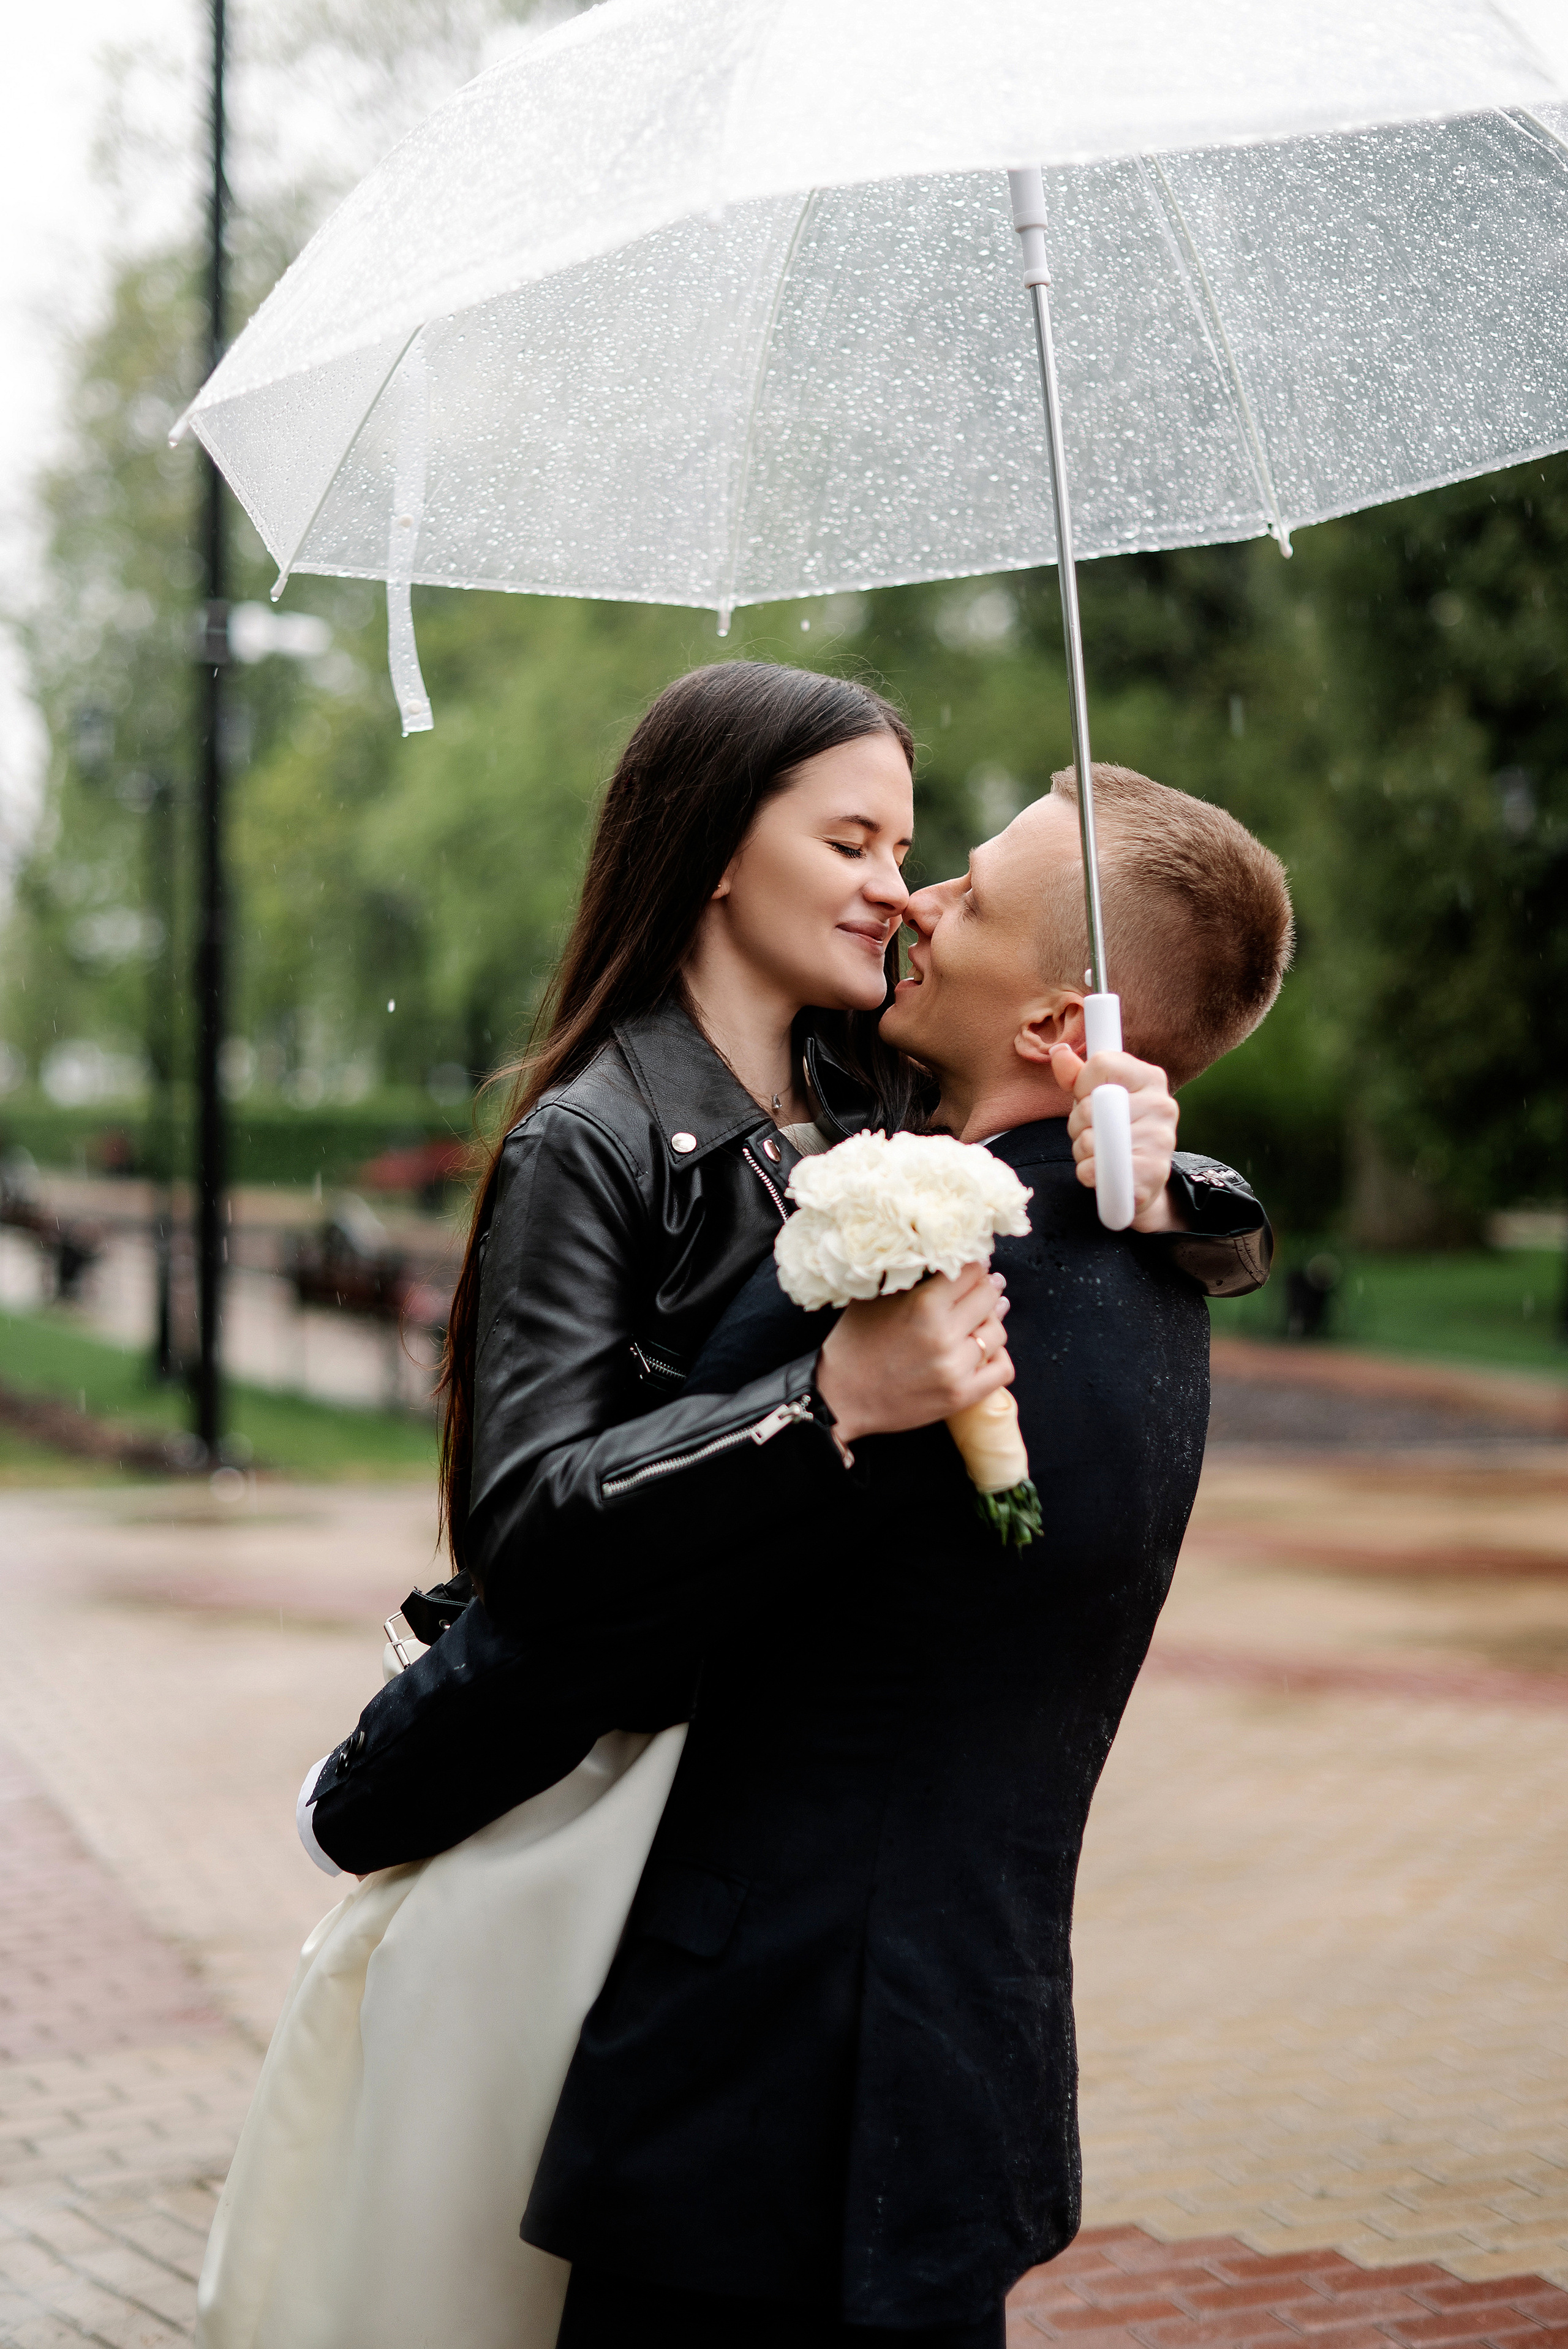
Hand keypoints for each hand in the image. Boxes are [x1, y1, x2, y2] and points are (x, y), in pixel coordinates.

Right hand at [815, 1264, 1012, 1447]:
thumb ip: (911, 1279)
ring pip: (997, 1332)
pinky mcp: (960, 1395)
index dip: (973, 1263)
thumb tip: (943, 1260)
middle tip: (986, 1284)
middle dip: (988, 1287)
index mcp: (923, 1305)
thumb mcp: (874, 1300)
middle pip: (988, 1297)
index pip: (969, 1271)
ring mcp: (955, 1367)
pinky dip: (998, 1356)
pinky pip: (1002, 1369)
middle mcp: (944, 1335)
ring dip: (992, 1321)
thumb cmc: (854, 1345)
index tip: (973, 1264)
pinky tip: (986, 1350)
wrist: (841, 1398)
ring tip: (984, 1317)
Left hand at [1048, 1044, 1183, 1232]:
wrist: (1143, 1180)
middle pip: (1090, 1104)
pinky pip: (1098, 1170)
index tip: (1090, 1098)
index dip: (1082, 1085)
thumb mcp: (1096, 1097)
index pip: (1100, 1063)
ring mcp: (1161, 1139)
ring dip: (1083, 1150)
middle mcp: (1162, 1103)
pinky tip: (1103, 1173)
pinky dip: (1089, 1174)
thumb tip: (1058, 1052)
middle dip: (1078, 1122)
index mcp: (1150, 1077)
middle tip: (1093, 1133)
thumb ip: (1076, 1075)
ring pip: (1092, 1139)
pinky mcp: (1152, 1173)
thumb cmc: (1116, 1131)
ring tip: (1099, 1154)